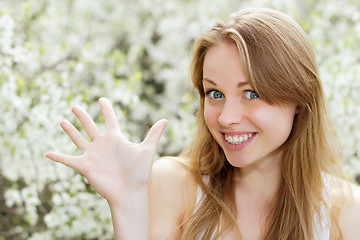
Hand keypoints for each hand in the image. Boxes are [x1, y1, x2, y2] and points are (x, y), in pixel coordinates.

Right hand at [46, 98, 166, 205]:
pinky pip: (68, 159)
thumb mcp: (147, 149)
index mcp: (116, 139)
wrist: (130, 191)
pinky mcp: (85, 166)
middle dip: (82, 116)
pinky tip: (47, 153)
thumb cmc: (140, 172)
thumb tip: (166, 119)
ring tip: (62, 121)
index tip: (102, 99)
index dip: (107, 109)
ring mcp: (93, 155)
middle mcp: (103, 145)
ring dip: (70, 131)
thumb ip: (154, 134)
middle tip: (75, 106)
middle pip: (90, 126)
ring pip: (78, 139)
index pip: (110, 119)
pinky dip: (58, 157)